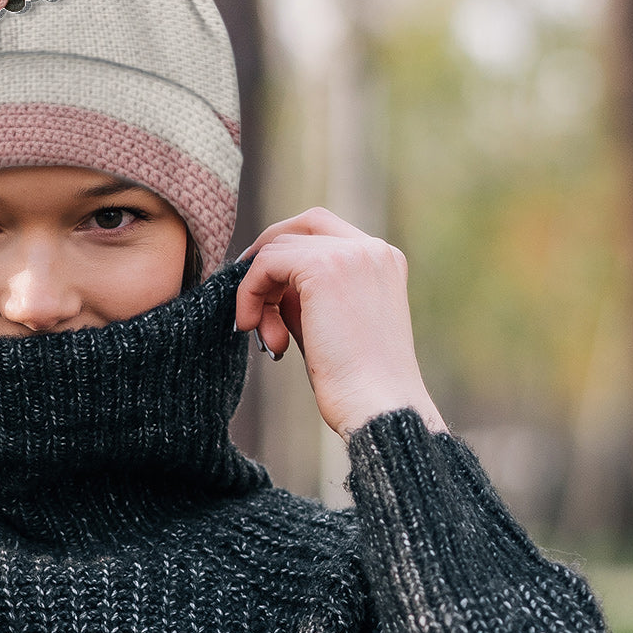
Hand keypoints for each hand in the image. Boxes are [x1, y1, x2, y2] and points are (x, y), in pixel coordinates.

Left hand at [235, 208, 445, 438]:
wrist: (377, 407)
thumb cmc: (354, 380)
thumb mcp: (327, 322)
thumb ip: (303, 293)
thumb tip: (265, 280)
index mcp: (382, 260)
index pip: (323, 230)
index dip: (286, 253)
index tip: (264, 289)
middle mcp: (372, 249)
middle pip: (301, 226)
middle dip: (268, 258)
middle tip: (249, 298)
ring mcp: (351, 254)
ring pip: (278, 247)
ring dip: (259, 291)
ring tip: (268, 338)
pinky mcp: (325, 268)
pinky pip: (265, 264)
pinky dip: (249, 293)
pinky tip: (251, 326)